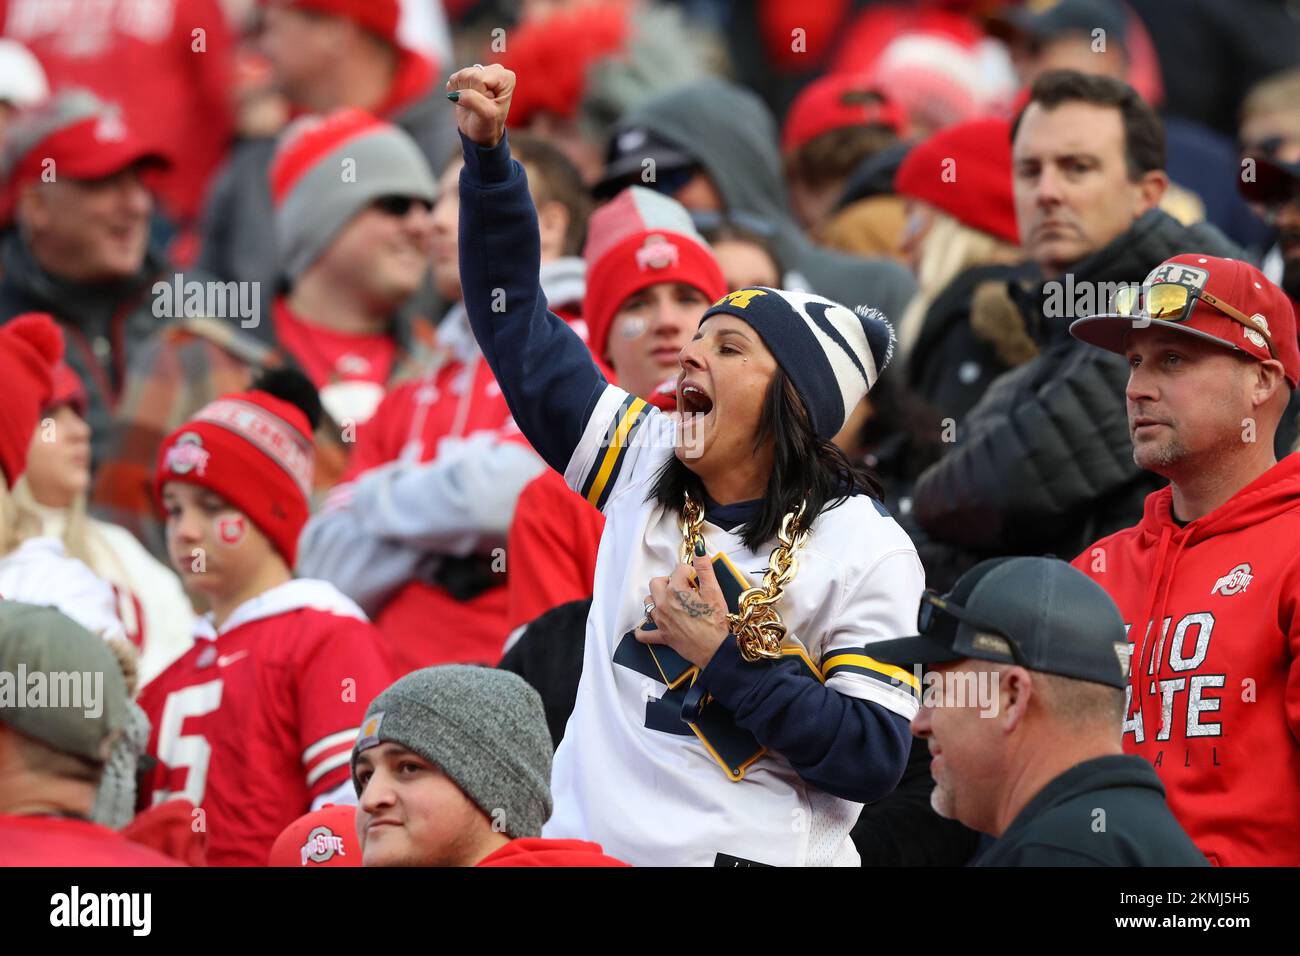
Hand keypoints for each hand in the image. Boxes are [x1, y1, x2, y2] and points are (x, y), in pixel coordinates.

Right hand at [446, 63, 514, 147]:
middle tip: (479, 105)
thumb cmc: (489, 124)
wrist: (481, 132)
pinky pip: (454, 79)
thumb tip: (456, 93)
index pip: (480, 79)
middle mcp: (496, 70)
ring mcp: (481, 71)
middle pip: (470, 75)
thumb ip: (473, 100)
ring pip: (461, 76)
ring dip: (462, 92)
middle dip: (470, 93)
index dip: (479, 95)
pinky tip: (465, 98)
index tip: (487, 105)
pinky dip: (455, 91)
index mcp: (506, 77)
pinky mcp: (468, 74)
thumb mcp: (486, 115)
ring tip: (473, 102)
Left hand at [636, 551, 729, 668]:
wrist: (715, 650)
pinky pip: (645, 634)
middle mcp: (663, 603)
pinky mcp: (662, 636)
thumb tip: (699, 550)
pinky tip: (650, 627)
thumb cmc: (716, 622)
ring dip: (657, 599)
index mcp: (676, 590)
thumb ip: (705, 569)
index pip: (679, 569)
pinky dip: (645, 631)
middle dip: (668, 581)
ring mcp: (661, 620)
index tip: (698, 580)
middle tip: (684, 588)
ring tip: (672, 602)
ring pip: (648, 603)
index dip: (691, 572)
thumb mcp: (714, 592)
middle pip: (656, 583)